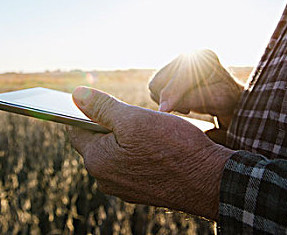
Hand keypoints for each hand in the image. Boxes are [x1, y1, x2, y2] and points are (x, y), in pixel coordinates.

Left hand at [68, 86, 233, 220]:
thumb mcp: (134, 119)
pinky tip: (160, 146)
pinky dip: (141, 153)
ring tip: (150, 131)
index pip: (76, 130)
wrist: (210, 180)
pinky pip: (133, 165)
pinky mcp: (143, 191)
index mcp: (97, 161)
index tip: (102, 102)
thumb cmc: (174, 147)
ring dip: (127, 139)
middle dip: (111, 126)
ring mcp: (125, 188)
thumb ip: (102, 107)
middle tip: (135, 116)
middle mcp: (106, 179)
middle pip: (97, 142)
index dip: (87, 112)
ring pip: (117, 153)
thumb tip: (76, 94)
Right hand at [148, 50, 243, 130]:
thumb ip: (187, 101)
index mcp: (204, 57)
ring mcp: (177, 61)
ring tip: (186, 105)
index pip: (180, 76)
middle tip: (187, 109)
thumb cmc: (224, 98)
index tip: (164, 111)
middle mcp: (188, 54)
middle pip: (160, 80)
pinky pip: (155, 87)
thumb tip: (162, 109)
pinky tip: (182, 101)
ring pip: (155, 85)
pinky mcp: (170, 69)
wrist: (227, 94)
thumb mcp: (213, 100)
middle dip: (169, 98)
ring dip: (166, 100)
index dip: (172, 94)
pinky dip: (165, 98)